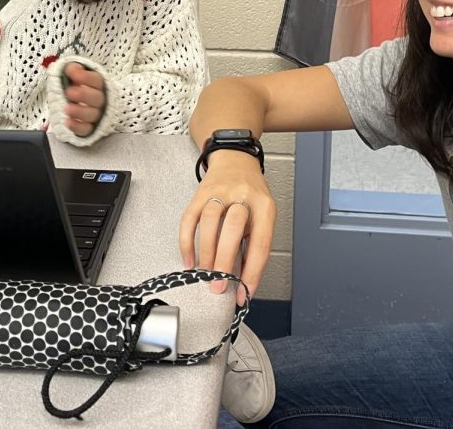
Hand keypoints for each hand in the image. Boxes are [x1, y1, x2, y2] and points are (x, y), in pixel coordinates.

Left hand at [61, 62, 105, 136]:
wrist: (85, 105)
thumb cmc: (80, 87)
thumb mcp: (76, 75)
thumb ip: (73, 70)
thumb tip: (68, 68)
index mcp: (99, 85)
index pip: (96, 80)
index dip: (85, 77)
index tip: (71, 72)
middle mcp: (101, 100)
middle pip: (97, 98)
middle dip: (83, 95)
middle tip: (69, 92)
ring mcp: (96, 116)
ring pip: (92, 115)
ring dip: (79, 112)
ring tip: (66, 108)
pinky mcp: (90, 129)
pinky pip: (86, 130)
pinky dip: (77, 127)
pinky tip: (67, 122)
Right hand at [179, 152, 275, 304]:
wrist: (236, 159)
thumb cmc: (252, 193)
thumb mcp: (263, 215)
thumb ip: (254, 244)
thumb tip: (244, 280)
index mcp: (264, 206)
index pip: (260, 243)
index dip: (252, 272)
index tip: (244, 293)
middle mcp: (243, 196)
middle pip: (232, 229)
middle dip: (224, 261)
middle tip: (218, 285)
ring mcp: (220, 192)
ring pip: (210, 222)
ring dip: (206, 252)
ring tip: (205, 273)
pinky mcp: (200, 193)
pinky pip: (190, 218)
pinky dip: (187, 242)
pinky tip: (189, 259)